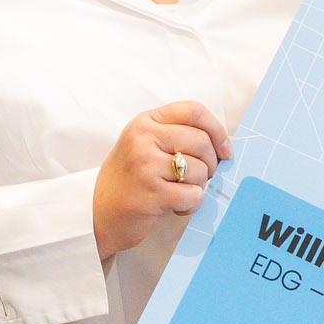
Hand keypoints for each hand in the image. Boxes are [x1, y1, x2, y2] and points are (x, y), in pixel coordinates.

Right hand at [94, 102, 232, 257]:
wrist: (96, 213)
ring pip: (201, 170)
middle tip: (199, 178)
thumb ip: (178, 136)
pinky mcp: (151, 193)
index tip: (225, 149)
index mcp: (145, 122)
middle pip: (202, 141)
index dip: (217, 130)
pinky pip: (193, 195)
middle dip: (211, 164)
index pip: (194, 111)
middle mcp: (143, 138)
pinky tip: (176, 207)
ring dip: (198, 187)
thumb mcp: (146, 146)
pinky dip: (191, 204)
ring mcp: (145, 165)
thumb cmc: (129, 180)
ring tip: (180, 193)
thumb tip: (226, 142)